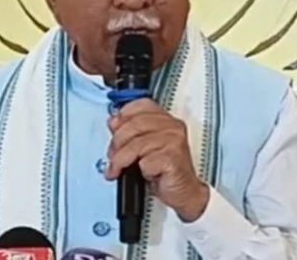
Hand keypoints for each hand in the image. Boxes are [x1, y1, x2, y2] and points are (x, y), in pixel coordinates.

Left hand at [106, 99, 209, 221]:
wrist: (184, 192)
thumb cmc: (165, 171)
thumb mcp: (144, 147)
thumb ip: (131, 132)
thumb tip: (113, 122)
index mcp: (166, 120)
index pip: (140, 105)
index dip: (123, 116)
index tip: (114, 129)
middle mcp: (172, 127)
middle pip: (134, 125)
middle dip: (117, 142)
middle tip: (112, 156)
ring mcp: (174, 141)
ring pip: (136, 144)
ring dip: (121, 160)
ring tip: (118, 169)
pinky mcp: (173, 158)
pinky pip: (145, 161)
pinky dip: (139, 170)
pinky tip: (144, 175)